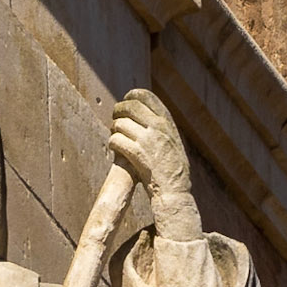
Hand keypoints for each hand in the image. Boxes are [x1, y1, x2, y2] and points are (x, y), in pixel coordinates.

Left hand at [109, 89, 190, 206]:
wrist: (174, 190)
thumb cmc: (172, 169)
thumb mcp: (173, 140)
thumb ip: (160, 126)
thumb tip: (142, 114)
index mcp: (167, 121)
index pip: (145, 96)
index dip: (131, 96)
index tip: (125, 101)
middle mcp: (158, 126)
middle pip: (129, 107)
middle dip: (118, 111)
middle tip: (114, 119)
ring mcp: (147, 140)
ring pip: (119, 124)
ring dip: (114, 130)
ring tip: (116, 137)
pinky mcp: (136, 154)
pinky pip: (115, 140)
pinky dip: (112, 143)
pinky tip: (115, 148)